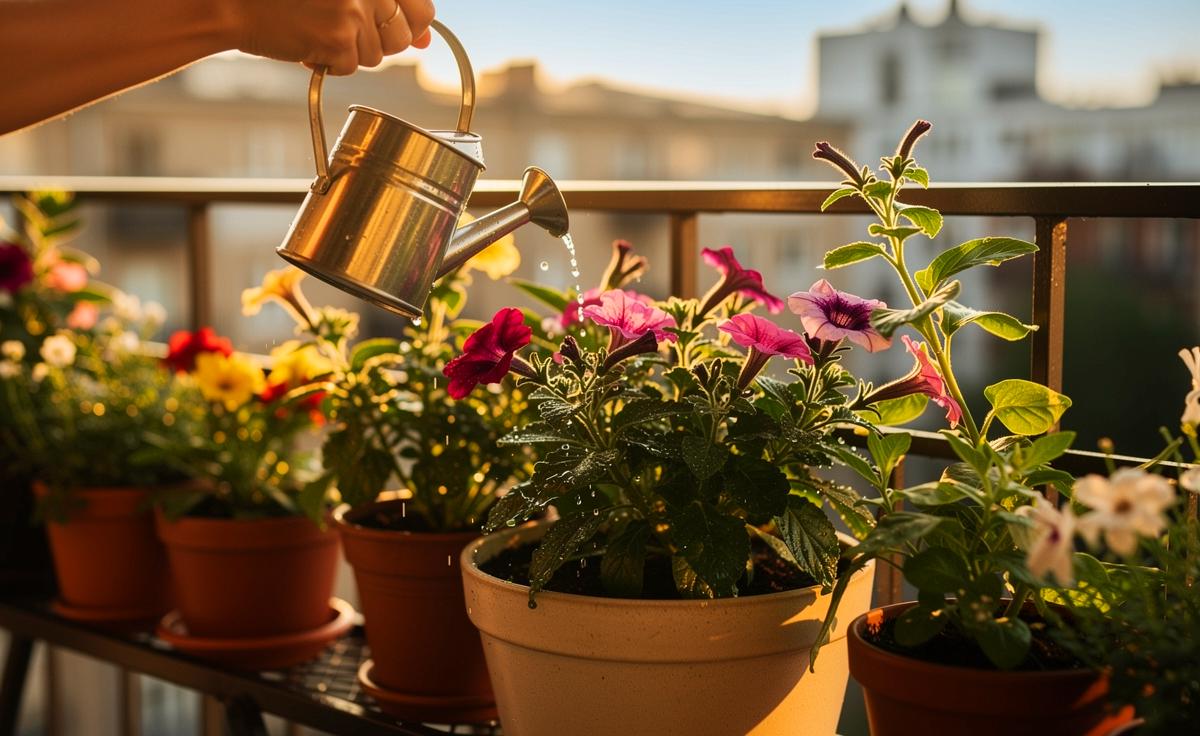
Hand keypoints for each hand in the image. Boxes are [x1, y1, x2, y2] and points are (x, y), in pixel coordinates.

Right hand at [229, 0, 435, 74]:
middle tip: (341, 28)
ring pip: (377, 56)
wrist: (236, 3)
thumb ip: (387, 11)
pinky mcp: (340, 39)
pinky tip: (307, 41)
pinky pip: (351, 67)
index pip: (422, 9)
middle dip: (376, 42)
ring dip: (350, 52)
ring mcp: (356, 12)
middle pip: (401, 38)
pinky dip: (329, 62)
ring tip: (319, 29)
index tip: (394, 31)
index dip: (411, 27)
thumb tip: (425, 41)